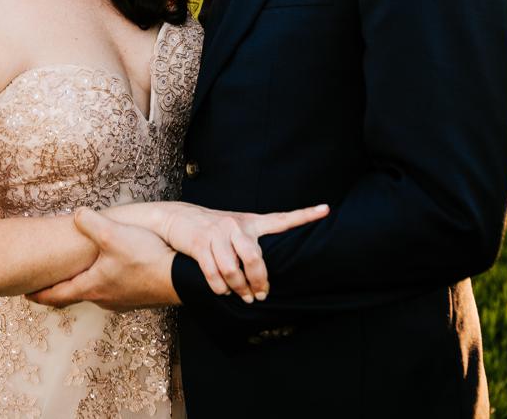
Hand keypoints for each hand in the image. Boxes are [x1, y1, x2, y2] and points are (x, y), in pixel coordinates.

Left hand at [27, 208, 180, 310]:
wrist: (180, 278)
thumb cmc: (146, 259)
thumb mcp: (114, 235)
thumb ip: (91, 222)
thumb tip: (77, 213)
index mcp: (91, 286)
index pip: (55, 296)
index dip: (39, 294)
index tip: (25, 294)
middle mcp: (103, 298)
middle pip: (75, 296)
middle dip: (61, 289)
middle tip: (49, 284)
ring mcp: (122, 301)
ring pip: (97, 294)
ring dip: (87, 285)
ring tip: (83, 274)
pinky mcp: (138, 298)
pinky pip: (116, 291)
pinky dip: (108, 283)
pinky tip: (117, 272)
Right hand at [113, 201, 328, 302]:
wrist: (181, 218)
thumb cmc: (216, 228)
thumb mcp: (238, 227)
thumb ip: (254, 241)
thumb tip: (267, 270)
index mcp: (252, 221)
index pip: (282, 218)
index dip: (305, 215)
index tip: (326, 209)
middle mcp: (236, 225)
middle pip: (254, 258)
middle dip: (259, 281)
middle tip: (262, 295)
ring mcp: (217, 234)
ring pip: (231, 269)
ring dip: (239, 289)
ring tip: (245, 297)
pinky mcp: (199, 244)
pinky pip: (212, 273)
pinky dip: (219, 287)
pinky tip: (224, 292)